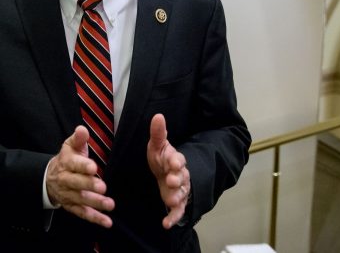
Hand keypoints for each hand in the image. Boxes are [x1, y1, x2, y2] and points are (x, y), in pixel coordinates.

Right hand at [46, 126, 114, 227]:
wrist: (49, 178)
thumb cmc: (67, 159)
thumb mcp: (70, 146)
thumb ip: (78, 138)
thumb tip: (83, 129)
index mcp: (66, 163)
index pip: (74, 165)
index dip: (83, 166)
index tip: (93, 167)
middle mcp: (65, 180)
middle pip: (76, 184)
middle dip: (89, 186)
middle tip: (102, 187)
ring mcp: (68, 195)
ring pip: (81, 200)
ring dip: (95, 203)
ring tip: (110, 204)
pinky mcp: (72, 207)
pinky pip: (83, 213)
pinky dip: (95, 218)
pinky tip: (107, 222)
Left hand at [147, 113, 190, 228]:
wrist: (165, 172)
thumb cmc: (161, 158)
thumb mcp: (157, 145)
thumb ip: (158, 133)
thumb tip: (158, 115)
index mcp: (175, 160)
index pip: (178, 159)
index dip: (176, 160)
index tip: (173, 161)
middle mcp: (180, 175)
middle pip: (182, 177)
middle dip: (177, 179)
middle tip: (171, 181)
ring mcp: (180, 189)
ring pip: (182, 193)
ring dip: (177, 197)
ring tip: (171, 201)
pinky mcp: (177, 202)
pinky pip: (178, 211)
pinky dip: (173, 217)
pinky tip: (166, 224)